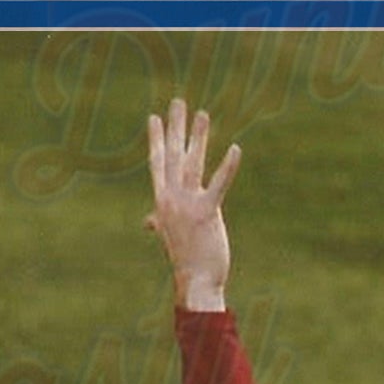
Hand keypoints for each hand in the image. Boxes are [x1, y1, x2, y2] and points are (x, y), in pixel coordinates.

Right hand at [146, 96, 240, 312]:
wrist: (195, 282)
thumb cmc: (186, 260)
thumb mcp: (169, 236)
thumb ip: (158, 222)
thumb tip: (147, 222)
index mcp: (162, 201)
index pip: (156, 163)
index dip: (155, 139)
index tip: (154, 117)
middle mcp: (171, 198)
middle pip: (172, 155)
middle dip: (175, 127)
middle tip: (178, 101)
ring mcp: (187, 205)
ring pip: (192, 163)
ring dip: (198, 137)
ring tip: (203, 113)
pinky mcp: (207, 213)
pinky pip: (218, 184)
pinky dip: (227, 166)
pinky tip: (236, 149)